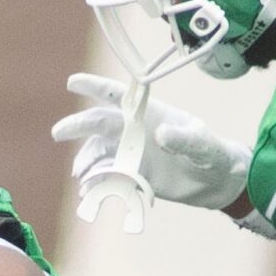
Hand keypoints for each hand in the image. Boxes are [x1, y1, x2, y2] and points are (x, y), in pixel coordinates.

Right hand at [51, 73, 249, 212]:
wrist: (216, 183)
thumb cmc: (214, 154)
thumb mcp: (204, 146)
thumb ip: (184, 139)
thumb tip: (160, 134)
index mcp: (151, 113)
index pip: (120, 96)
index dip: (96, 87)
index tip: (73, 83)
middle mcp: (136, 131)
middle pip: (100, 123)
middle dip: (78, 126)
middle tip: (59, 132)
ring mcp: (132, 154)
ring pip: (100, 153)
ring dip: (87, 162)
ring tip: (82, 177)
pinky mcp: (133, 177)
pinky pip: (109, 177)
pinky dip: (97, 184)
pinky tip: (89, 193)